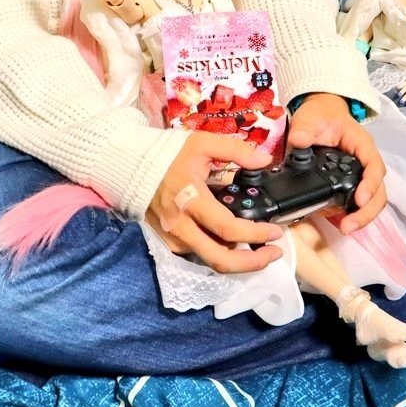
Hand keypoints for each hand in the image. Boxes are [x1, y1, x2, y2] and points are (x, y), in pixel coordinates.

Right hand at [148, 132, 284, 273]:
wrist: (130, 165)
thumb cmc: (166, 154)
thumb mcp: (202, 144)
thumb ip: (235, 151)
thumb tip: (264, 160)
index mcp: (191, 201)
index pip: (228, 228)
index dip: (256, 234)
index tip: (275, 232)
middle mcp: (181, 227)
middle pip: (220, 260)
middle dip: (252, 263)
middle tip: (274, 254)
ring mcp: (173, 238)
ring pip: (211, 260)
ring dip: (238, 260)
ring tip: (259, 250)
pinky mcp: (168, 243)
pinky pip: (199, 254)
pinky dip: (219, 253)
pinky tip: (233, 244)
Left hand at [288, 93, 385, 234]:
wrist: (319, 116)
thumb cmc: (320, 115)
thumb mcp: (309, 117)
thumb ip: (304, 129)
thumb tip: (299, 141)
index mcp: (362, 145)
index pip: (374, 166)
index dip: (370, 185)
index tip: (359, 199)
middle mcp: (364, 163)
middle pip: (378, 191)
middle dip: (366, 212)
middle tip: (348, 226)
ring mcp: (358, 176)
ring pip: (370, 201)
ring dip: (360, 217)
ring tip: (344, 228)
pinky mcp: (348, 184)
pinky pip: (354, 202)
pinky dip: (349, 214)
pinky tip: (337, 223)